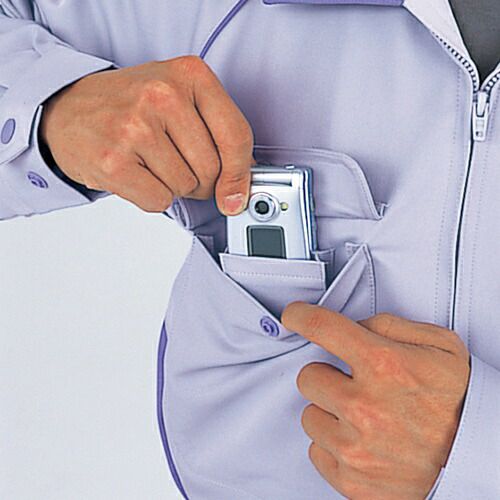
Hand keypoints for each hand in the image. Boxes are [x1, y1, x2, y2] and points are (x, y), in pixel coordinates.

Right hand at [40, 56, 254, 214]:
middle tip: (175, 163)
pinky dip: (152, 197)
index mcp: (189, 74)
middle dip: (201, 180)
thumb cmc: (130, 106)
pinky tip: (136, 174)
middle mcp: (162, 94)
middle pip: (212, 169)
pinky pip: (159, 200)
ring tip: (149, 162)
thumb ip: (218, 136)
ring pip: (185, 187)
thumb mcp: (180, 99)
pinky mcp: (114, 160)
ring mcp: (136, 127)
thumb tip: (237, 193)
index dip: (240, 174)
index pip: (236, 135)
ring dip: (173, 186)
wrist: (68, 110)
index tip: (235, 194)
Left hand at [282, 304, 470, 499]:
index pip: (324, 328)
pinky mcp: (352, 480)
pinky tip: (362, 442)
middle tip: (353, 383)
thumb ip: (389, 326)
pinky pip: (316, 451)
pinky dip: (334, 445)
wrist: (477, 459)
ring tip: (364, 417)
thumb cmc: (458, 402)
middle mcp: (364, 406)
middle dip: (327, 376)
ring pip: (310, 415)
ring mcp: (356, 448)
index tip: (294, 315)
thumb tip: (352, 325)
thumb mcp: (439, 346)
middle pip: (308, 376)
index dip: (301, 316)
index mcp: (384, 365)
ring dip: (330, 412)